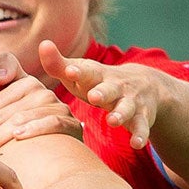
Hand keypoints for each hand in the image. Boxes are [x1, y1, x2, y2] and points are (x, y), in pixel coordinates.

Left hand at [0, 52, 83, 151]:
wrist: (56, 150)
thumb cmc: (24, 129)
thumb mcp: (8, 107)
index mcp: (25, 83)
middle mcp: (42, 92)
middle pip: (6, 111)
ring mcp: (58, 106)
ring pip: (23, 117)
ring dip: (2, 135)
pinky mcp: (70, 123)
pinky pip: (51, 122)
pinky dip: (34, 129)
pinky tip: (18, 136)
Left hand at [40, 40, 161, 145]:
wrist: (145, 85)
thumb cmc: (99, 82)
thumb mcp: (81, 73)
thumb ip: (59, 64)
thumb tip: (43, 44)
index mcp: (97, 76)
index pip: (87, 72)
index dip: (78, 71)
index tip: (69, 70)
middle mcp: (115, 87)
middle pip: (109, 89)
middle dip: (102, 92)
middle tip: (94, 96)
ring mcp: (130, 102)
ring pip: (126, 108)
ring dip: (121, 114)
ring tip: (113, 121)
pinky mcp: (142, 118)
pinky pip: (141, 127)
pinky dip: (140, 135)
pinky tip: (136, 144)